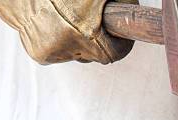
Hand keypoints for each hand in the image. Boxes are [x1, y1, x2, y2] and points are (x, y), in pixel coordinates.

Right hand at [0, 0, 135, 64]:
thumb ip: (121, 2)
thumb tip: (135, 10)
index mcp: (86, 31)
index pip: (116, 53)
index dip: (122, 45)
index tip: (122, 38)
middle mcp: (70, 46)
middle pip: (98, 55)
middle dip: (99, 42)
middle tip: (91, 24)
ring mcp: (55, 53)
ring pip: (79, 54)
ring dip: (79, 42)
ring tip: (67, 21)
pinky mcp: (42, 55)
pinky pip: (62, 54)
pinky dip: (62, 43)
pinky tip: (53, 27)